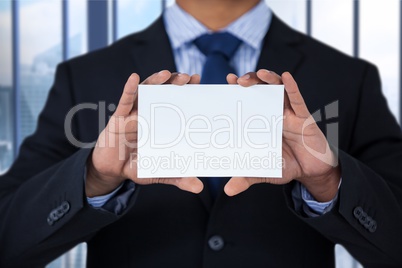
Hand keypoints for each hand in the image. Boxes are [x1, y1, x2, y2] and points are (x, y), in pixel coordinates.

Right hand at [86, 71, 203, 196]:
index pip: (176, 103)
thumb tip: (199, 187)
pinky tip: (133, 78)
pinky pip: (124, 101)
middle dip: (175, 83)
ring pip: (145, 92)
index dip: (186, 91)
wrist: (113, 170)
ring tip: (167, 74)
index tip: (198, 82)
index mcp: (161, 123)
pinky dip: (129, 89)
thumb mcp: (160, 172)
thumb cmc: (137, 166)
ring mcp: (134, 114)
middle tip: (188, 77)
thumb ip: (178, 177)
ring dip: (156, 81)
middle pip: (163, 92)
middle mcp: (149, 114)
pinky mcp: (118, 119)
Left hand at [224, 70, 340, 201]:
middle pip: (261, 89)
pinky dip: (292, 87)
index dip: (237, 91)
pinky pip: (298, 99)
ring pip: (278, 89)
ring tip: (259, 74)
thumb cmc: (287, 166)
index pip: (248, 101)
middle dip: (250, 80)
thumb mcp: (264, 171)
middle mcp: (274, 113)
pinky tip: (286, 77)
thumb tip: (228, 191)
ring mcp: (289, 113)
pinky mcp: (304, 117)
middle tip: (237, 81)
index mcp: (262, 122)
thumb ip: (247, 177)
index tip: (225, 82)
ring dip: (268, 78)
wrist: (312, 171)